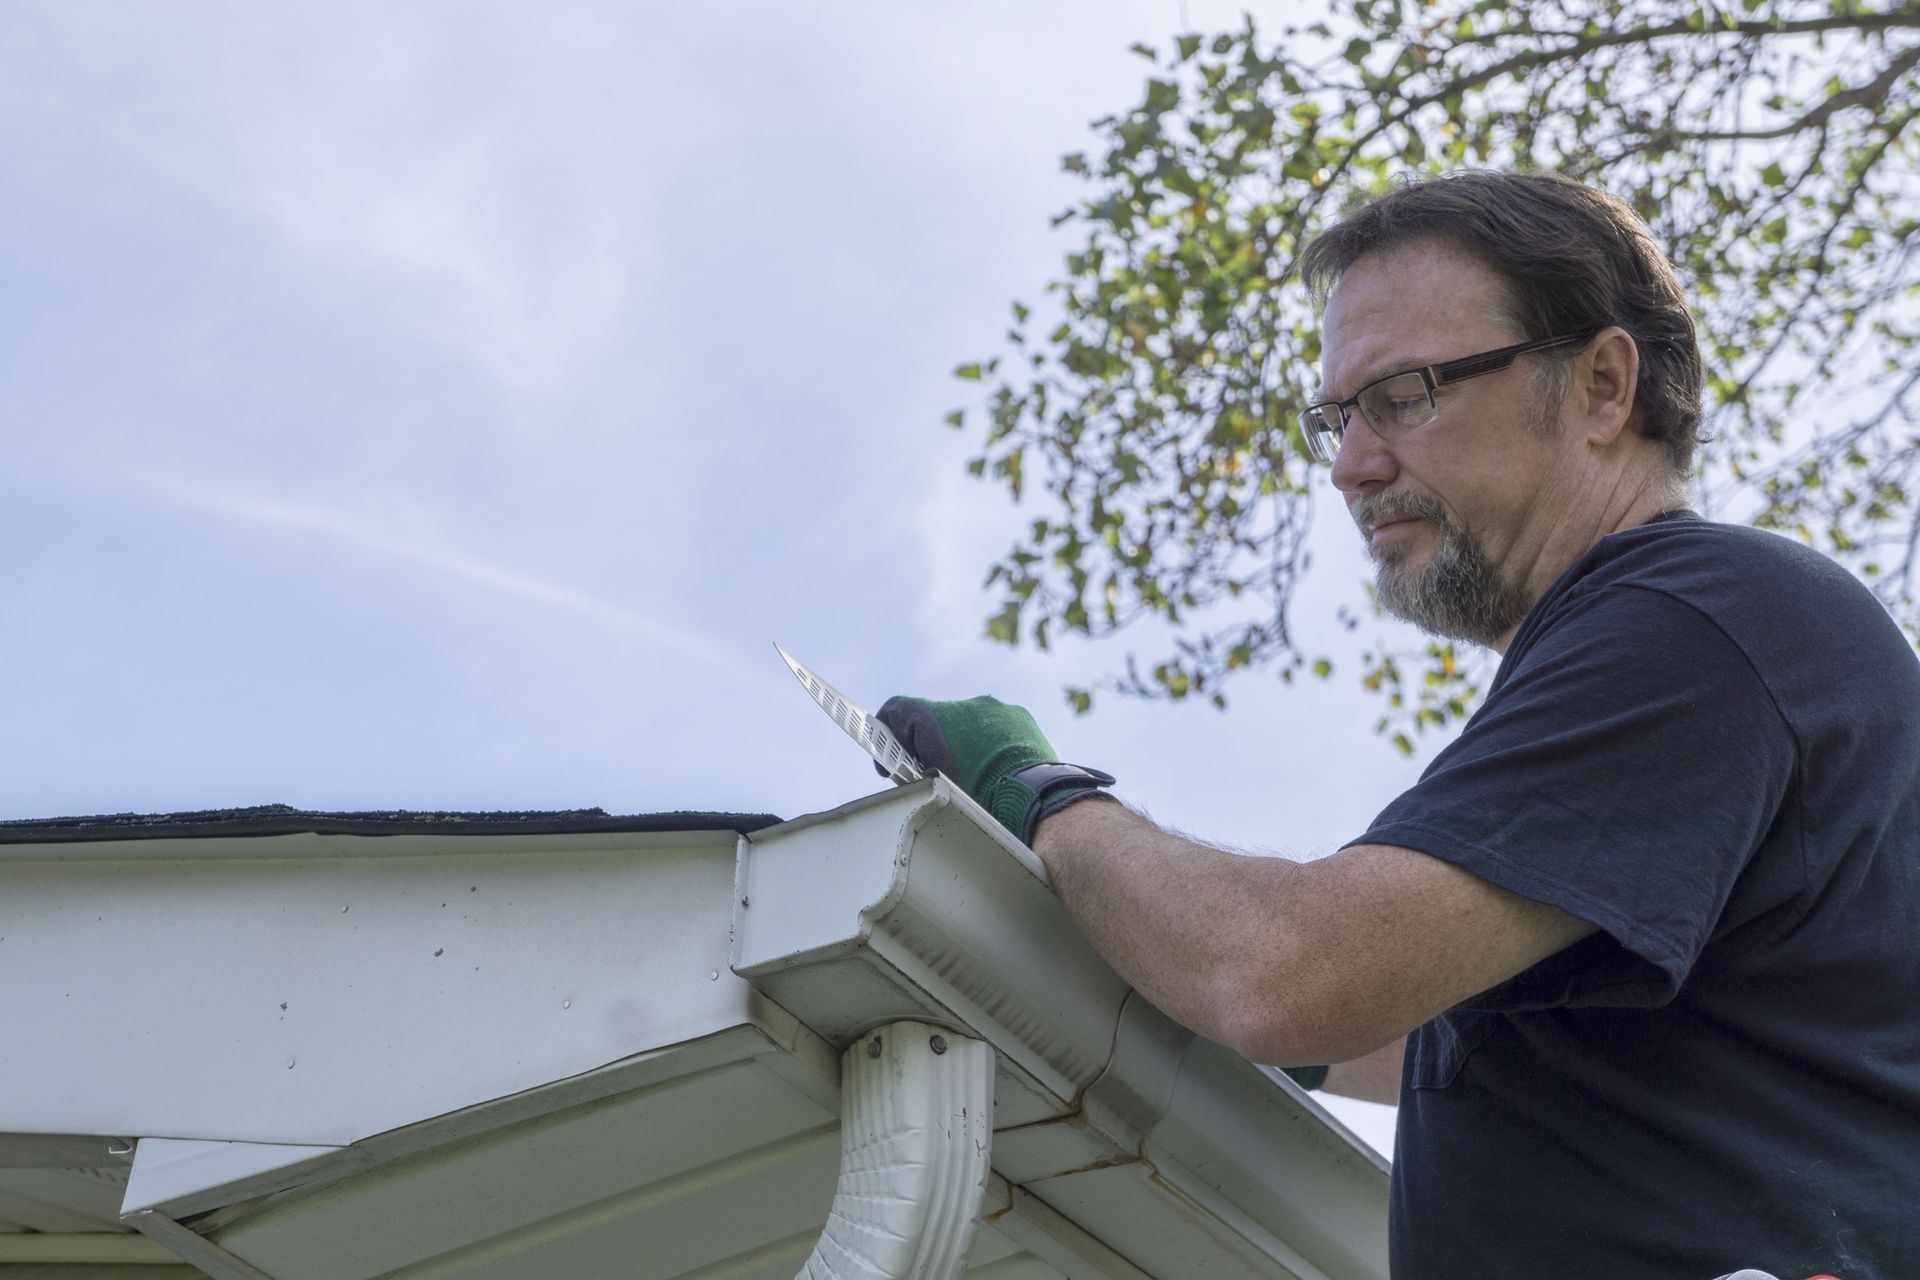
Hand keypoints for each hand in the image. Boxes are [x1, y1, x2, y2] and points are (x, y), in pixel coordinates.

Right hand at [875, 694, 1115, 843]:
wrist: (1035, 802)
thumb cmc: (981, 803)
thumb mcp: (935, 789)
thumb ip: (920, 768)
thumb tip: (918, 767)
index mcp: (933, 720)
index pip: (896, 711)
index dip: (887, 734)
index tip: (891, 762)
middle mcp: (962, 705)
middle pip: (933, 719)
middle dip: (929, 744)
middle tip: (933, 773)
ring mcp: (993, 709)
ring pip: (966, 721)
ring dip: (962, 741)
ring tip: (973, 775)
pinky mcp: (1018, 716)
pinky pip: (994, 724)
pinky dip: (989, 742)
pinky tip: (996, 769)